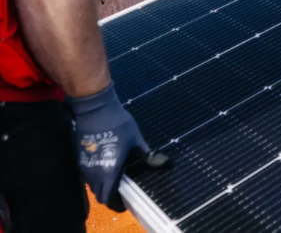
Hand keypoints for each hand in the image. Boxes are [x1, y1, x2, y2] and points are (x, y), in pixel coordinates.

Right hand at [69, 84, 167, 211]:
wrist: (96, 109)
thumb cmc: (118, 123)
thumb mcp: (136, 139)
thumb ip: (148, 155)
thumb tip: (166, 163)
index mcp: (108, 172)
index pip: (109, 198)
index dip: (117, 204)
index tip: (126, 203)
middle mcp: (94, 173)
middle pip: (100, 194)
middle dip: (111, 196)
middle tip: (124, 191)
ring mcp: (85, 165)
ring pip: (93, 185)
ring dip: (103, 186)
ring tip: (118, 180)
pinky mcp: (81, 158)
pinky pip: (89, 175)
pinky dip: (97, 177)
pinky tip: (109, 168)